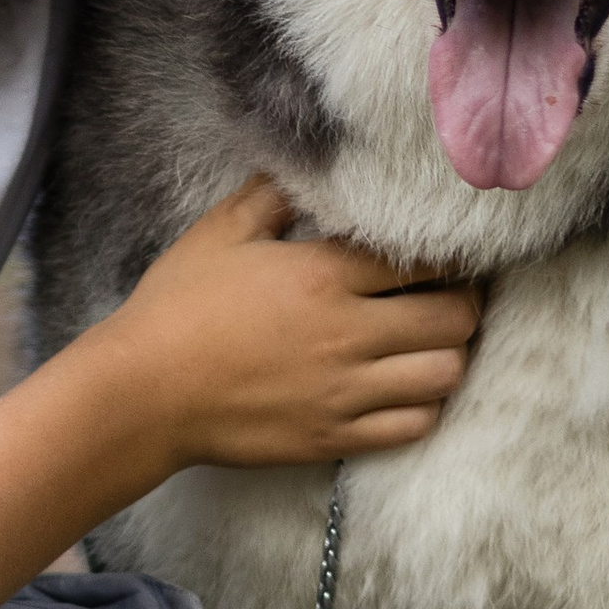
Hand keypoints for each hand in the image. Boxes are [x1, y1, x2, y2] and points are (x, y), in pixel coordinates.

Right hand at [104, 180, 480, 471]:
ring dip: (450, 356)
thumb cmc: (175, 309)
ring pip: (445, 374)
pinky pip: (413, 426)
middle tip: (453, 297)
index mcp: (323, 275)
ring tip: (433, 345)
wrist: (142, 395)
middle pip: (455, 318)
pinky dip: (424, 406)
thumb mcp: (218, 234)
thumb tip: (303, 172)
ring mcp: (344, 391)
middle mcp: (347, 333)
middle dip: (465, 304)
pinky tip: (407, 390)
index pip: (425, 260)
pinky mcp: (334, 437)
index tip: (450, 254)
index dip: (451, 256)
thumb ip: (271, 197)